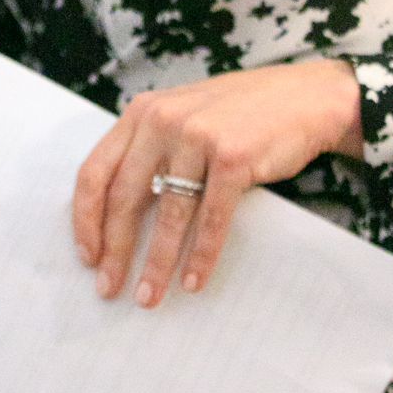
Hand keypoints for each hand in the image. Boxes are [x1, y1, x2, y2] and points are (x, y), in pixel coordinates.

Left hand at [72, 60, 363, 307]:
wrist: (306, 97)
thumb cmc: (243, 113)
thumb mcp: (184, 114)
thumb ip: (150, 147)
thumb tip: (117, 215)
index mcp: (142, 111)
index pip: (95, 171)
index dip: (85, 220)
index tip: (88, 256)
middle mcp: (162, 120)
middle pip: (124, 198)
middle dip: (115, 251)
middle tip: (109, 288)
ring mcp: (197, 136)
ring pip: (167, 215)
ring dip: (156, 263)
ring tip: (149, 296)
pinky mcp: (232, 157)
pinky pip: (210, 219)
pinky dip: (201, 255)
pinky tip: (194, 280)